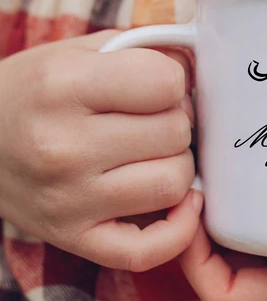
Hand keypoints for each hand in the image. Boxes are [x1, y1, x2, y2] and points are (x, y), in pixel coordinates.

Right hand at [0, 32, 201, 269]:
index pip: (165, 84)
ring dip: (176, 166)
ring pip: (174, 184)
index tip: (156, 87)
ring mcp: (68, 198)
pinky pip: (150, 250)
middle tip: (151, 122)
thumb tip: (199, 68)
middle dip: (175, 123)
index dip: (172, 82)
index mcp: (62, 86)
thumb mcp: (75, 53)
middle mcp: (62, 146)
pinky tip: (179, 204)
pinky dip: (179, 229)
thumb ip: (140, 51)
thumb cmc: (33, 92)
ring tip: (151, 155)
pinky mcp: (73, 238)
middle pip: (174, 134)